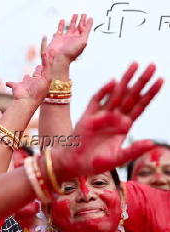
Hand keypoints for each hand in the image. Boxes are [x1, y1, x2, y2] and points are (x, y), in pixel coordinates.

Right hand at [5, 52, 53, 104]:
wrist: (26, 102)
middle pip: (36, 75)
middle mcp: (33, 83)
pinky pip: (11, 84)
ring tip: (26, 75)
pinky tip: (7, 83)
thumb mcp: (46, 77)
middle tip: (39, 66)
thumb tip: (47, 53)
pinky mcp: (16, 86)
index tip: (48, 57)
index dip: (46, 64)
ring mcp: (25, 85)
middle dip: (38, 71)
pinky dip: (9, 83)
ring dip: (26, 78)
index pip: (44, 71)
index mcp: (41, 81)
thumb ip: (47, 65)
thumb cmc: (37, 92)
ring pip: (25, 80)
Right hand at [42, 14, 92, 64]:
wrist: (57, 60)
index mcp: (79, 40)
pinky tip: (62, 21)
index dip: (87, 23)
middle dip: (81, 20)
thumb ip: (86, 31)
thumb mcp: (82, 42)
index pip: (85, 30)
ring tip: (75, 15)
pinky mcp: (57, 39)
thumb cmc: (69, 54)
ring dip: (73, 21)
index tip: (89, 18)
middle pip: (78, 27)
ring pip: (70, 27)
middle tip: (83, 15)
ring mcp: (65, 39)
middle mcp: (72, 39)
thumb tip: (90, 21)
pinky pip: (60, 30)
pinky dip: (61, 25)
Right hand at [53, 63, 163, 179]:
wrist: (73, 164)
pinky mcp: (87, 116)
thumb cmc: (95, 163)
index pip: (140, 106)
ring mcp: (101, 115)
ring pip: (116, 94)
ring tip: (135, 64)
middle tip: (152, 65)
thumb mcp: (118, 159)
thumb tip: (152, 143)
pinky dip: (104, 91)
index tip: (161, 80)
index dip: (150, 94)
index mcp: (124, 126)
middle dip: (141, 81)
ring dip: (125, 80)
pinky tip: (113, 82)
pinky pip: (97, 100)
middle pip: (131, 96)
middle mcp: (114, 118)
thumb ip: (134, 151)